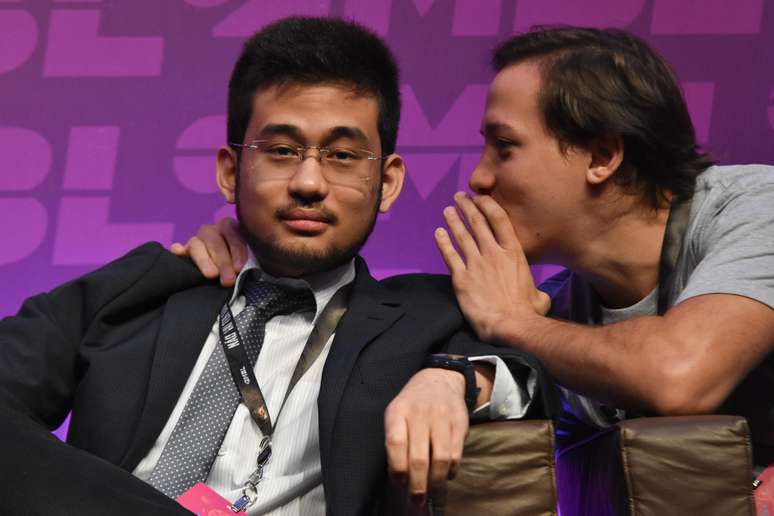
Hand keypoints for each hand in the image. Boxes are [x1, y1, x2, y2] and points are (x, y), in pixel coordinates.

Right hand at [170, 217, 247, 286]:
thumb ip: (249, 259)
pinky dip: (178, 250)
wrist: (230, 268)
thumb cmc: (242, 263)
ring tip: (211, 275)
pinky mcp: (185, 251)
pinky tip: (177, 252)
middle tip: (228, 281)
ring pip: (197, 244)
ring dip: (205, 261)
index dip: (237, 251)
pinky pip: (180, 249)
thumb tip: (245, 269)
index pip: (233, 234)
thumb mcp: (249, 258)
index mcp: (230, 227)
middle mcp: (212, 230)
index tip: (239, 269)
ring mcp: (197, 240)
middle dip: (222, 262)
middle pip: (214, 241)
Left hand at [384, 368, 468, 503]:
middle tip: (416, 500)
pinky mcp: (460, 422)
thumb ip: (395, 441)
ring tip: (432, 491)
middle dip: (417, 485)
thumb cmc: (412, 404)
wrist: (439, 380)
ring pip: (440, 459)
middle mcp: (420, 413)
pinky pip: (456, 454)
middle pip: (419, 458)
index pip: (395, 444)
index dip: (397, 468)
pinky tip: (445, 474)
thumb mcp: (396, 414)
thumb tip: (398, 478)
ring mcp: (442, 417)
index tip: (398, 483)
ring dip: (436, 481)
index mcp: (398, 411)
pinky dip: (450, 470)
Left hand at [434, 192, 549, 341]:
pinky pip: (449, 256)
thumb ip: (537, 290)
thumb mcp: (540, 297)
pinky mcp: (461, 279)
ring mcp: (476, 264)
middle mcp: (493, 253)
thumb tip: (539, 296)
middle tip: (459, 197)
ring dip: (453, 220)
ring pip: (462, 236)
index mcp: (514, 253)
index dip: (487, 205)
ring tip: (448, 210)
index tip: (480, 197)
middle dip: (467, 207)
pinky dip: (443, 242)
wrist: (510, 325)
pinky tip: (438, 233)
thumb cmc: (528, 313)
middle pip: (477, 222)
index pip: (499, 219)